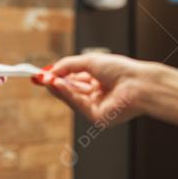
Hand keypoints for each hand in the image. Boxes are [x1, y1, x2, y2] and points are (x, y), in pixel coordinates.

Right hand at [33, 53, 150, 124]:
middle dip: (55, 83)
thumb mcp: (89, 61)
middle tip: (40, 77)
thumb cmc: (120, 69)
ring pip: (71, 98)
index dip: (58, 76)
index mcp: (98, 80)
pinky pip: (77, 105)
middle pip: (70, 90)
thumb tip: (51, 70)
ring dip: (58, 88)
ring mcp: (96, 106)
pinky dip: (66, 94)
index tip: (43, 73)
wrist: (137, 83)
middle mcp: (97, 94)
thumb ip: (68, 65)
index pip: (74, 79)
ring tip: (47, 79)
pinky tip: (58, 85)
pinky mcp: (97, 117)